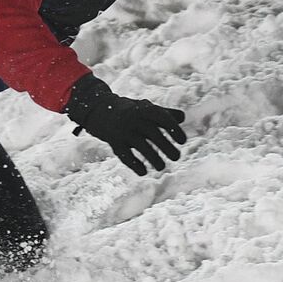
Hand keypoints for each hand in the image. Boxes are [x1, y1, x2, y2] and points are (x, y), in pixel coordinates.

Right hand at [64, 75, 186, 175]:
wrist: (100, 110)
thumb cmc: (129, 110)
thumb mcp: (145, 108)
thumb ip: (164, 113)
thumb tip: (182, 118)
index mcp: (144, 109)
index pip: (162, 118)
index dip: (174, 129)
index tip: (183, 141)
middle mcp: (134, 119)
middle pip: (153, 134)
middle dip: (167, 147)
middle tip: (177, 157)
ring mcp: (123, 131)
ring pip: (141, 146)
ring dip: (153, 158)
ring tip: (162, 167)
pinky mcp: (113, 142)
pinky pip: (125, 155)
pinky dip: (134, 165)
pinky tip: (144, 172)